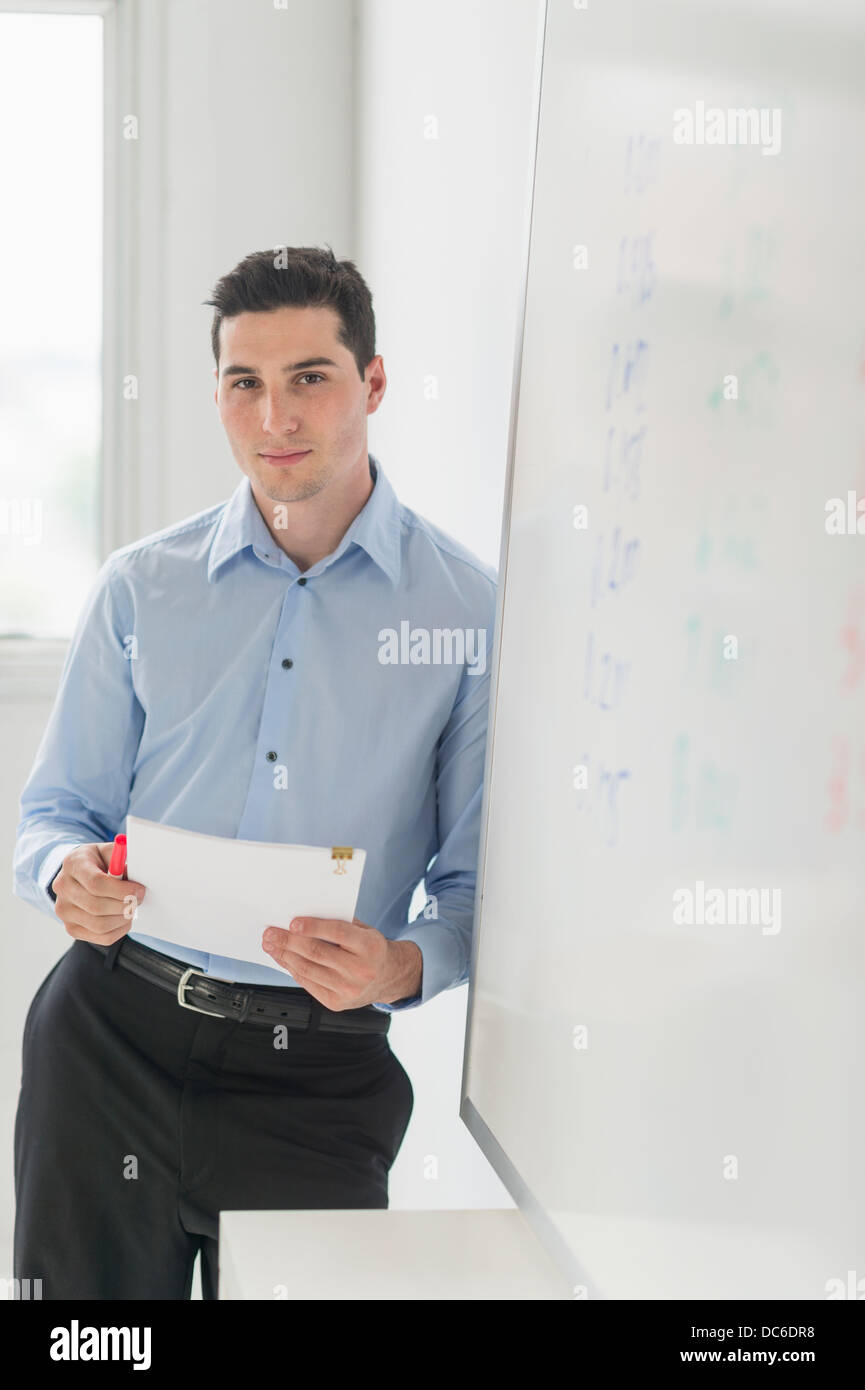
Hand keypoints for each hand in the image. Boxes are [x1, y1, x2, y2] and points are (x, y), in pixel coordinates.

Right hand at [51, 842, 145, 945]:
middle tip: (138, 899)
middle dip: (125, 905)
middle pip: (96, 906)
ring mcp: (64, 910)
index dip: (121, 890)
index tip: (139, 890)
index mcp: (73, 863)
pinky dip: (119, 930)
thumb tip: (139, 873)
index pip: (96, 883)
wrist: (81, 875)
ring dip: (123, 918)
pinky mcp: (71, 928)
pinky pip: (101, 937)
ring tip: (131, 908)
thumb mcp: (111, 852)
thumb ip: (122, 860)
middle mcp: (63, 887)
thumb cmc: (100, 862)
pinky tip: (123, 918)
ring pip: (99, 925)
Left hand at [261, 916, 422, 1010]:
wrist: (389, 977)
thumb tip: (302, 919)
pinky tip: (283, 958)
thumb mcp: (364, 930)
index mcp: (371, 947)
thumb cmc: (371, 948)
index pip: (338, 934)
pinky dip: (292, 969)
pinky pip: (308, 983)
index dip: (314, 928)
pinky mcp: (336, 1003)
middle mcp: (361, 970)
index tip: (292, 922)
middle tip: (270, 932)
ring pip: (308, 969)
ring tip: (270, 944)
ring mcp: (348, 990)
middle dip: (289, 942)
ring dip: (284, 956)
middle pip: (317, 953)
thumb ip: (339, 923)